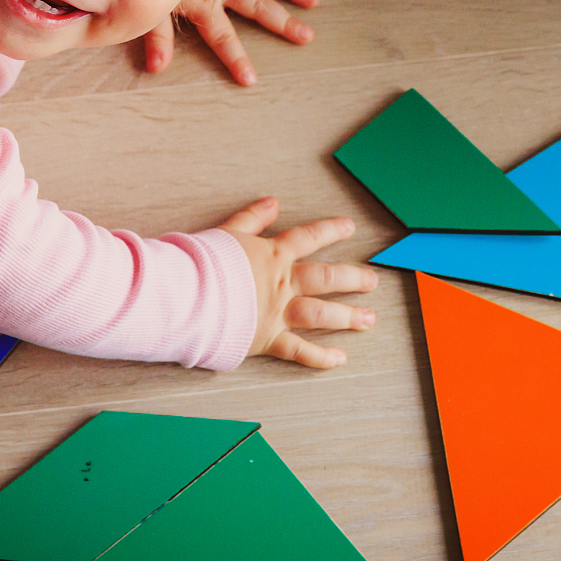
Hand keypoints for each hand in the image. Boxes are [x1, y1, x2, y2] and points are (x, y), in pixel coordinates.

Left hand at [143, 0, 318, 85]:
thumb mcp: (149, 1)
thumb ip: (157, 35)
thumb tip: (157, 68)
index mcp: (203, 1)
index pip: (222, 37)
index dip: (236, 59)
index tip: (251, 79)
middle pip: (258, 7)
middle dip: (283, 24)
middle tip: (306, 36)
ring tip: (313, 0)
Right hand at [218, 197, 377, 367]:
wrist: (189, 295)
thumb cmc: (203, 262)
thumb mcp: (228, 232)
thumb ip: (252, 217)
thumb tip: (272, 202)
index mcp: (273, 255)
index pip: (309, 237)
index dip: (331, 230)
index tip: (350, 227)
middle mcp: (282, 283)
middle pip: (326, 278)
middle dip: (352, 279)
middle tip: (372, 281)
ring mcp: (278, 312)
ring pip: (322, 314)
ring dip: (348, 317)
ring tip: (369, 319)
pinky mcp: (268, 339)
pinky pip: (300, 350)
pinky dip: (320, 357)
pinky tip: (339, 358)